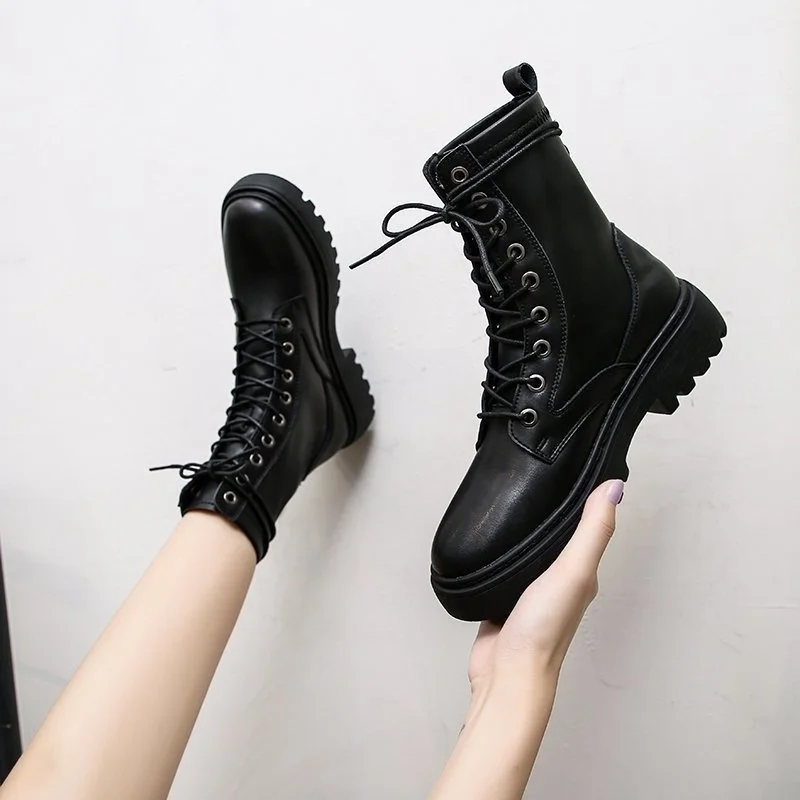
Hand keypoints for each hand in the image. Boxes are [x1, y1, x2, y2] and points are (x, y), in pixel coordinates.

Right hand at [428, 481, 623, 799]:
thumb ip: (591, 531)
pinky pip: (504, 564)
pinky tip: (491, 535)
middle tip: (539, 473)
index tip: (577, 464)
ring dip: (525, 529)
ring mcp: (529, 589)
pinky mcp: (502, 595)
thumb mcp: (572, 572)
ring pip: (529, 549)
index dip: (585, 497)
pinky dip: (501, 548)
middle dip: (551, 508)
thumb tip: (615, 486)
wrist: (505, 672)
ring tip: (513, 497)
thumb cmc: (543, 628)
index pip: (587, 526)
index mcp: (581, 573)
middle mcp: (559, 579)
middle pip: (557, 536)